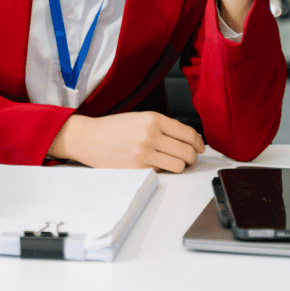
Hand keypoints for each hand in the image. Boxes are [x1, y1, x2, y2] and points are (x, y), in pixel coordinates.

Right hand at [47, 112, 204, 172]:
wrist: (89, 138)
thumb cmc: (114, 128)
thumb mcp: (140, 117)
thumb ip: (163, 126)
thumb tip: (188, 138)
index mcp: (153, 118)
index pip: (188, 133)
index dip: (198, 143)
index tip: (200, 147)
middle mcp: (150, 135)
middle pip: (187, 152)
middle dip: (192, 157)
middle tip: (189, 158)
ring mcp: (144, 153)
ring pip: (179, 165)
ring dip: (180, 166)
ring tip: (173, 163)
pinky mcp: (138, 168)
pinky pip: (162, 173)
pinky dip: (163, 171)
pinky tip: (156, 165)